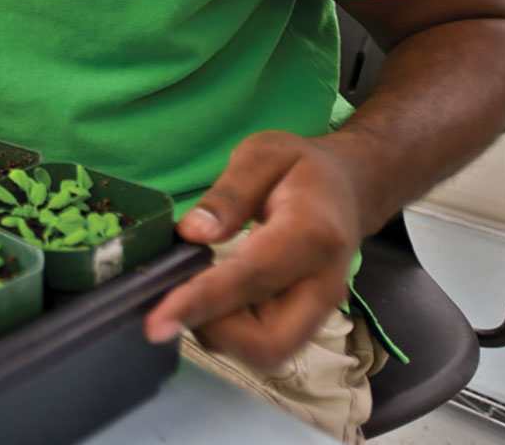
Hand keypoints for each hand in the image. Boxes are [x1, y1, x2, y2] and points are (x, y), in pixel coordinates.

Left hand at [143, 131, 364, 370]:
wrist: (347, 187)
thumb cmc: (301, 168)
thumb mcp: (264, 154)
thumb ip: (228, 193)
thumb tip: (192, 233)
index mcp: (313, 233)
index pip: (252, 278)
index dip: (202, 301)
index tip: (157, 321)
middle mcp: (322, 283)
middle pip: (270, 343)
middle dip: (214, 330)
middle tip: (175, 295)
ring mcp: (318, 308)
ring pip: (266, 351)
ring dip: (219, 331)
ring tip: (190, 288)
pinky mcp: (306, 318)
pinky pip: (265, 341)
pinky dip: (229, 329)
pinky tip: (208, 294)